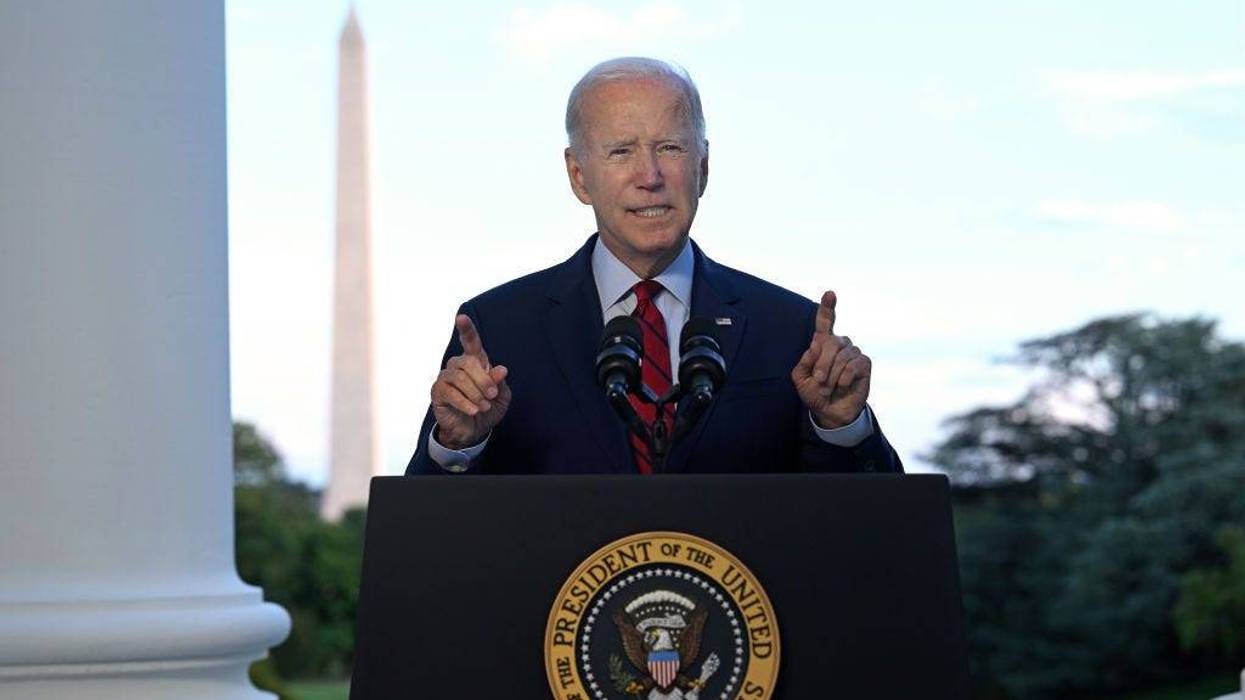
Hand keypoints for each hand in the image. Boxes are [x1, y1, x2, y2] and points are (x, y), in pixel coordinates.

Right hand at [430, 314, 511, 448]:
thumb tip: (501, 369)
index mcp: (475, 362)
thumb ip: (499, 382)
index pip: (470, 342)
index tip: (461, 317)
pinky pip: (450, 392)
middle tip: (492, 396)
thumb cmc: (487, 409)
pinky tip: (473, 411)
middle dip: (484, 380)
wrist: (473, 431)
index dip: (466, 329)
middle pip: (469, 362)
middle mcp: (458, 365)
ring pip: (459, 377)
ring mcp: (446, 377)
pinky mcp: (437, 392)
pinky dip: (465, 402)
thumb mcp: (500, 397)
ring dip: (475, 393)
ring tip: (484, 406)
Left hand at [791, 291, 871, 428]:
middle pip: (831, 342)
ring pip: (842, 357)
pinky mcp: (864, 363)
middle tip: (818, 381)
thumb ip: (805, 361)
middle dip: (822, 364)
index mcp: (823, 344)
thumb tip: (816, 343)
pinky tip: (843, 386)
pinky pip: (853, 366)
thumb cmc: (815, 393)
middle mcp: (840, 344)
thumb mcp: (801, 379)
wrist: (831, 411)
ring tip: (829, 388)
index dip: (827, 308)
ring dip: (831, 376)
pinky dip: (844, 379)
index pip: (825, 322)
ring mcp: (853, 352)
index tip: (830, 293)